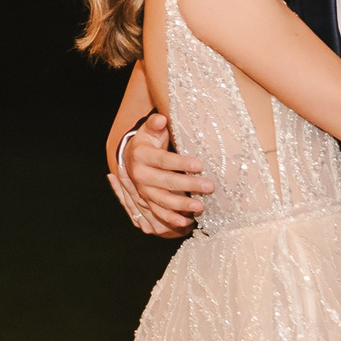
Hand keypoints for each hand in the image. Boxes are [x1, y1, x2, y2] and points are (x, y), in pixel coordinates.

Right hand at [122, 113, 206, 237]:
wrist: (131, 158)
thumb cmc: (148, 142)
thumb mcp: (149, 131)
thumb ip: (155, 124)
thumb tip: (161, 119)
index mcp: (141, 155)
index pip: (163, 160)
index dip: (181, 164)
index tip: (200, 165)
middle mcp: (140, 175)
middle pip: (166, 182)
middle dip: (188, 185)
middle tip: (210, 186)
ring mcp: (143, 191)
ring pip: (162, 200)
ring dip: (182, 206)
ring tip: (201, 206)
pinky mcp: (147, 202)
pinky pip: (158, 213)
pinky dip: (172, 219)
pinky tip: (187, 222)